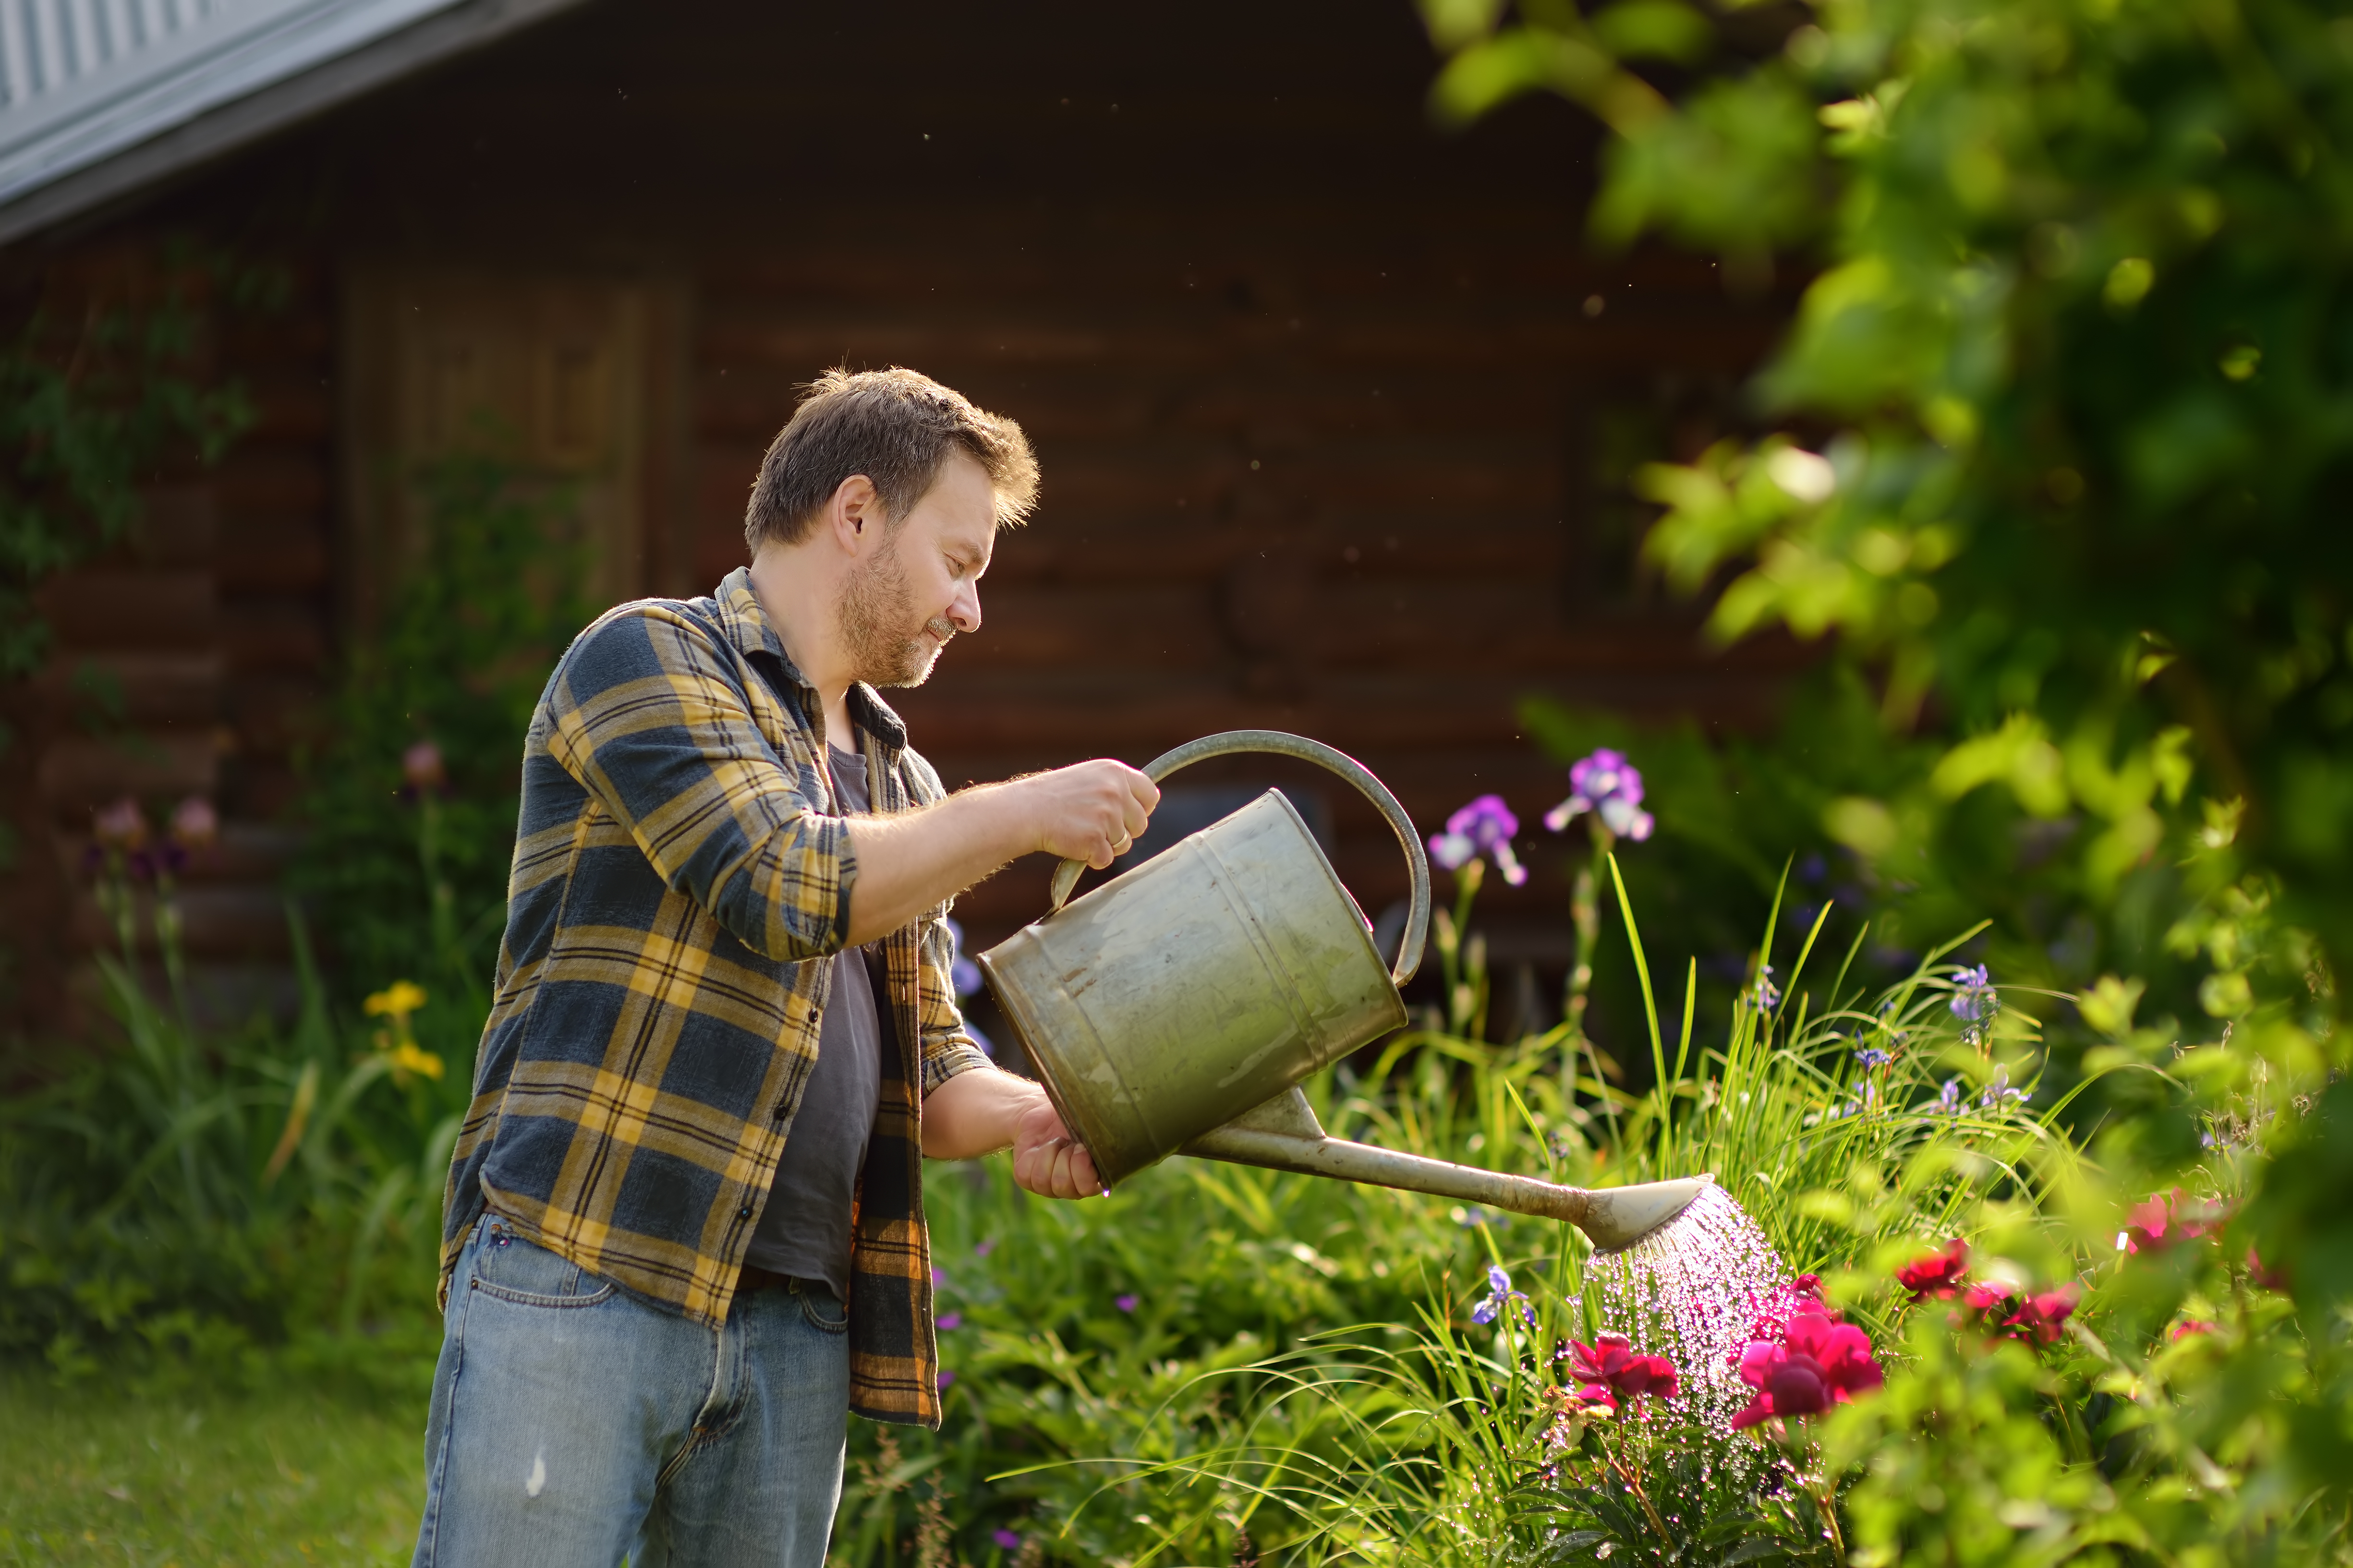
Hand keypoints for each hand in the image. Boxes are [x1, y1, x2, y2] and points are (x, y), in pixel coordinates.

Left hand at [1010, 1093, 1102, 1199]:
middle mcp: (1072, 1188)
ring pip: (1043, 1180)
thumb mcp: (1092, 1122)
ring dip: (1049, 1153)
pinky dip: (1032, 1155)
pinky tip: (1039, 1147)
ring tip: (1055, 1142)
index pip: (1088, 1187)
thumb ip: (1104, 1133)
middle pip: (1063, 1185)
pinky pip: (1027, 1175)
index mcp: (1093, 1178)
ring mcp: (1048, 1187)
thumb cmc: (1075, 1117)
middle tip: (1067, 1142)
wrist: (1046, 1112)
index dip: (1082, 1165)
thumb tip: (1114, 1129)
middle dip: (1064, 1156)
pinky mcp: (1028, 1179)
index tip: (1081, 1145)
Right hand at [1017, 760, 1158, 868]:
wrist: (1025, 810)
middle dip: (1123, 832)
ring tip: (1079, 831)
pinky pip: (1106, 860)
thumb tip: (1144, 806)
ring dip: (1105, 845)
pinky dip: (1091, 858)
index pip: (1150, 794)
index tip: (1128, 816)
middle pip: (1141, 824)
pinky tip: (1074, 843)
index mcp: (1115, 772)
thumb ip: (1116, 788)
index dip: (1142, 809)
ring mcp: (1106, 815)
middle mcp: (1115, 790)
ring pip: (1123, 844)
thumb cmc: (1054, 797)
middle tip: (1096, 828)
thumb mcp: (1089, 778)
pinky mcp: (1095, 839)